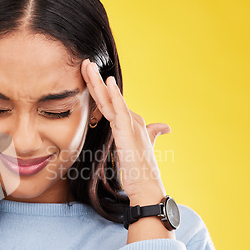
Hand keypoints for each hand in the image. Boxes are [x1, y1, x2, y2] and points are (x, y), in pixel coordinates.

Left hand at [81, 59, 170, 202]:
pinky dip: (114, 95)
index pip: (108, 103)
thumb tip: (164, 128)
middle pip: (107, 97)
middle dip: (95, 80)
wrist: (147, 186)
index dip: (97, 89)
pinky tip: (108, 82)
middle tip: (85, 63)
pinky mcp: (128, 131)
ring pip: (110, 99)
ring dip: (99, 81)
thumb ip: (151, 134)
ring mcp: (130, 124)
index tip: (86, 75)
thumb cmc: (140, 170)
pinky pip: (120, 110)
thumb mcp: (140, 149)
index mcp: (129, 122)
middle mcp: (131, 119)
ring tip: (88, 66)